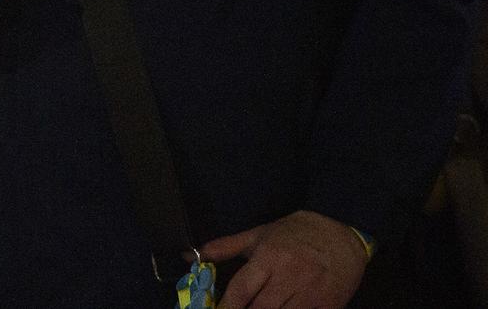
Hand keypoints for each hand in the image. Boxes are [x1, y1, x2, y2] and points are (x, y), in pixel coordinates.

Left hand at [203, 210, 366, 308]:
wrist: (341, 231)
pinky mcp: (329, 305)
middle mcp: (289, 277)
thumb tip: (190, 256)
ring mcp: (311, 294)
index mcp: (268, 258)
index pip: (241, 289)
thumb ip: (224, 247)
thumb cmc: (294, 233)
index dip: (226, 307)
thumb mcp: (258, 235)